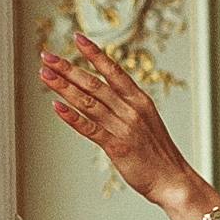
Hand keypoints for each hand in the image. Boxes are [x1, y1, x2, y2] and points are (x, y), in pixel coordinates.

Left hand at [38, 35, 219, 219]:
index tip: (77, 38)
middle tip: (47, 56)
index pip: (114, 70)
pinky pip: (90, 128)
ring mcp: (124, 127)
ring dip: (64, 87)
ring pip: (88, 102)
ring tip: (45, 75)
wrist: (174, 180)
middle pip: (94, 83)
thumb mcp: (146, 122)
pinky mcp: (117, 146)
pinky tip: (56, 106)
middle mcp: (131, 110)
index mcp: (139, 100)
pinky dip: (72, 117)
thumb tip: (104, 97)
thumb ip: (125, 108)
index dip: (94, 53)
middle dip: (68, 68)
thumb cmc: (158, 155)